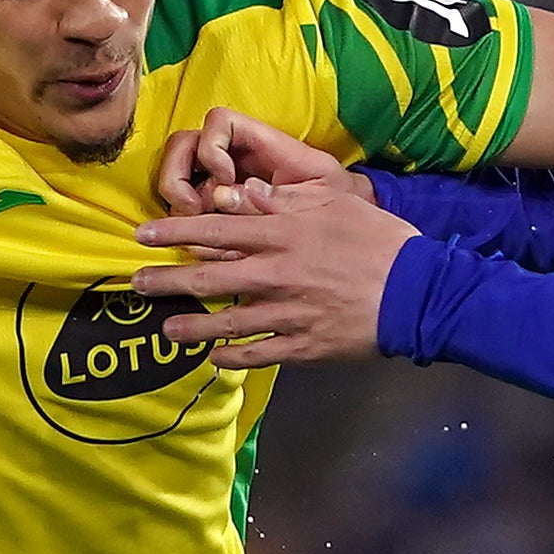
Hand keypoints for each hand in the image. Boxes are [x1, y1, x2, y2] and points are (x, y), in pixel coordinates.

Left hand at [133, 170, 414, 367]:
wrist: (418, 292)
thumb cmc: (380, 241)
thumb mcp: (334, 204)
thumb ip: (283, 201)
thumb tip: (242, 194)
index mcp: (283, 235)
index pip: (215, 231)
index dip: (175, 232)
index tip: (143, 235)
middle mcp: (277, 275)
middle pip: (209, 278)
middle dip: (167, 280)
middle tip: (135, 284)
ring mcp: (289, 314)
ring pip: (228, 322)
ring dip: (193, 327)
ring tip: (168, 329)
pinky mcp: (305, 346)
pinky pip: (260, 354)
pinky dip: (235, 358)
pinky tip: (216, 359)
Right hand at [155, 106, 356, 216]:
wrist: (345, 227)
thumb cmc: (336, 200)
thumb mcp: (319, 191)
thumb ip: (277, 193)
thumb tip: (228, 194)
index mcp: (260, 143)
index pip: (219, 121)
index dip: (212, 146)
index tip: (226, 177)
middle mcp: (232, 157)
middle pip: (181, 146)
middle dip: (178, 177)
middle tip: (194, 208)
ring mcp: (217, 183)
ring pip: (175, 179)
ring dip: (178, 204)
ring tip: (198, 227)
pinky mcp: (214, 211)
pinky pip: (185, 213)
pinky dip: (188, 229)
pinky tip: (206, 247)